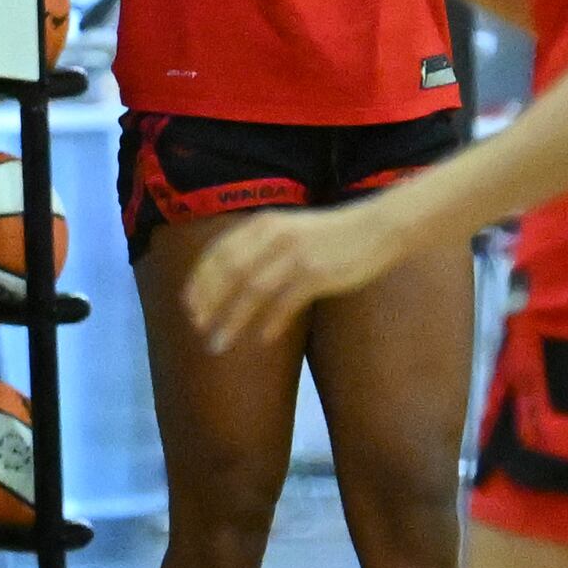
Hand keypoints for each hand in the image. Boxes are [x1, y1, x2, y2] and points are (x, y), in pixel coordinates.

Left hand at [183, 201, 405, 354]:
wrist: (379, 227)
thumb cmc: (333, 233)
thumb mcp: (290, 229)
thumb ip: (261, 246)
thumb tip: (231, 277)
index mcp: (264, 224)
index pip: (219, 253)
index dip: (199, 281)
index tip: (188, 307)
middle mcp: (274, 236)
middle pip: (229, 273)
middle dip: (209, 304)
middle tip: (198, 329)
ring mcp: (296, 255)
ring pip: (252, 291)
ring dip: (232, 320)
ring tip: (219, 343)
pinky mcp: (318, 273)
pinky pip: (285, 303)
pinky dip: (271, 322)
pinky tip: (262, 339)